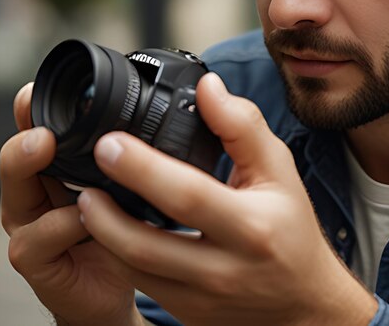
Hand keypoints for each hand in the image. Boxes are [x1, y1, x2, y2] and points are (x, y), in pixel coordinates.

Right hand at [0, 84, 143, 325]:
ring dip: (29, 163)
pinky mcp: (37, 256)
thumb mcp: (138, 180)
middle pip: (22, 150)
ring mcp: (35, 221)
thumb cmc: (132, 224)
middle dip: (28, 125)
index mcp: (67, 163)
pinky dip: (63, 222)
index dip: (41, 104)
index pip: (46, 125)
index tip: (47, 84)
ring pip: (19, 187)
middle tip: (44, 114)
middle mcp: (44, 187)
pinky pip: (41, 235)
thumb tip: (188, 104)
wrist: (129, 281)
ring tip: (45, 145)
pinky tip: (86, 216)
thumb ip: (144, 149)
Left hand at [78, 73, 377, 325]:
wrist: (302, 298)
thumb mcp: (279, 168)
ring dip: (103, 234)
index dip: (143, 169)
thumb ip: (242, 125)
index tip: (110, 143)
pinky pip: (142, 284)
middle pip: (147, 244)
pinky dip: (119, 253)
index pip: (188, 196)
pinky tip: (111, 226)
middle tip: (86, 175)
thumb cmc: (290, 226)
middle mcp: (224, 269)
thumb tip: (207, 86)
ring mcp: (202, 298)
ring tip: (87, 198)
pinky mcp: (188, 312)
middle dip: (105, 210)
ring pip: (135, 270)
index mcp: (251, 226)